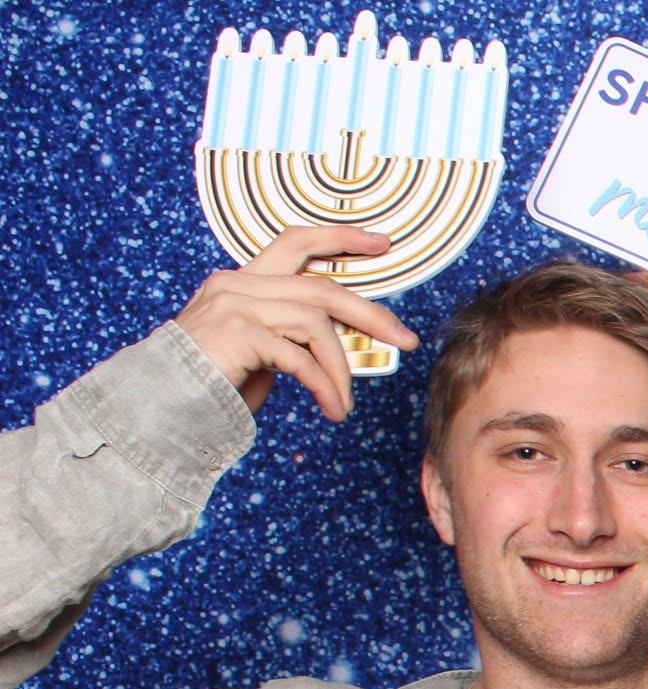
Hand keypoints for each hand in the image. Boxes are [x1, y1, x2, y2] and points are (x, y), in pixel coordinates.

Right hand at [171, 225, 416, 420]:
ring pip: (316, 324)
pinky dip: (324, 386)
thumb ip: (289, 334)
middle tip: (406, 339)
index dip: (340, 238)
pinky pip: (300, 357)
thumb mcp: (259, 350)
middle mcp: (237, 283)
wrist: (158, 402)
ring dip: (340, 369)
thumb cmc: (210, 382)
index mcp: (243, 281)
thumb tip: (335, 338)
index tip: (380, 243)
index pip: (296, 243)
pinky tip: (332, 410)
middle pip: (322, 288)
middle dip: (371, 314)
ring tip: (342, 404)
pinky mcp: (237, 331)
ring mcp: (235, 304)